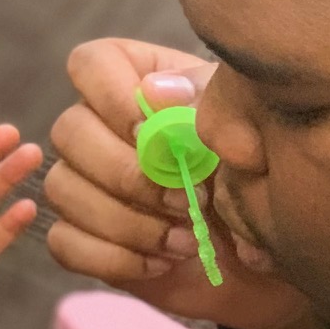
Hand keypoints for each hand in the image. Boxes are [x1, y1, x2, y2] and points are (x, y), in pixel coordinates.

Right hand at [47, 39, 313, 328]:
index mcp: (137, 79)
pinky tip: (161, 262)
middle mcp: (99, 124)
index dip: (111, 98)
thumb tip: (154, 92)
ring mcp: (83, 181)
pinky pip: (64, 243)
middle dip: (127, 174)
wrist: (267, 249)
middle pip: (68, 130)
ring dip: (126, 222)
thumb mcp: (243, 132)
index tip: (153, 133)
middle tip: (186, 202)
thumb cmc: (254, 176)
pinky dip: (115, 258)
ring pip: (62, 189)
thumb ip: (204, 104)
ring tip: (185, 240)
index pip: (89, 65)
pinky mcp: (81, 235)